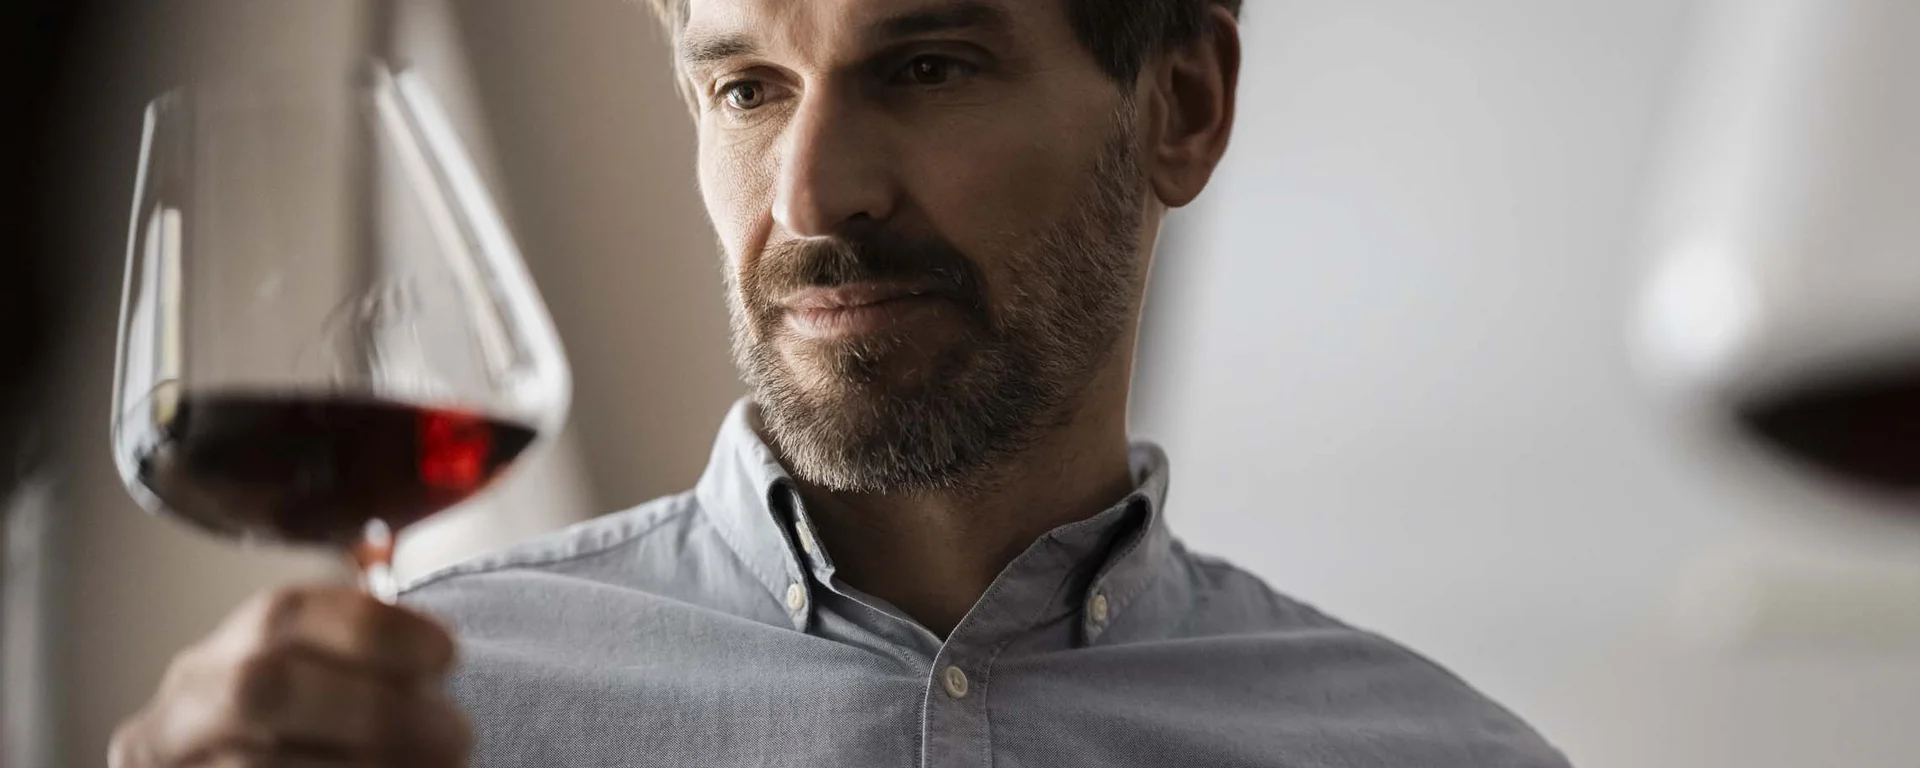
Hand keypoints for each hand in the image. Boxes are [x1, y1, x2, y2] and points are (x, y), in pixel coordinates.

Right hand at [108, 586, 469, 767]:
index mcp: (217, 658)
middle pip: (262, 688)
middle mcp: (180, 710)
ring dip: (364, 765)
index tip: (449, 653)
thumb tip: (437, 659)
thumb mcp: (319, 696)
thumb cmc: (306, 745)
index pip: (284, 613)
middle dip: (371, 708)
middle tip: (457, 730)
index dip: (374, 628)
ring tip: (444, 765)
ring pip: (255, 764)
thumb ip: (359, 671)